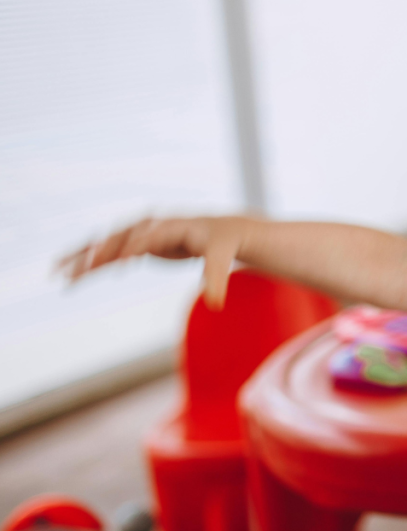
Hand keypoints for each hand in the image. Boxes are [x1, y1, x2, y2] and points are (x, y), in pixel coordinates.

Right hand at [56, 216, 253, 308]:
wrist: (221, 231)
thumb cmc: (223, 243)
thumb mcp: (222, 257)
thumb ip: (215, 277)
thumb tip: (216, 304)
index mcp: (173, 226)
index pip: (148, 237)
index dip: (132, 248)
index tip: (117, 263)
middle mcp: (152, 226)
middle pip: (120, 238)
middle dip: (99, 253)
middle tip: (77, 271)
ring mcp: (142, 234)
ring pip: (107, 244)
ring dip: (83, 256)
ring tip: (58, 273)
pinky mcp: (138, 245)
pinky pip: (109, 252)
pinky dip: (91, 262)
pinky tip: (74, 276)